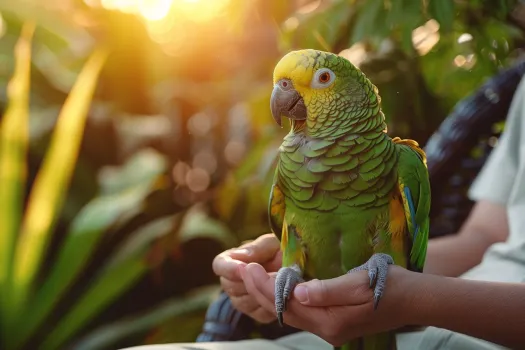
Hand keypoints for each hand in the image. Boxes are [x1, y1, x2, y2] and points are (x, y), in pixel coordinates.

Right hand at [212, 234, 281, 322]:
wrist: (299, 268)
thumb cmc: (283, 250)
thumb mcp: (273, 243)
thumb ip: (258, 248)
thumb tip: (243, 256)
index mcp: (233, 260)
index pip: (219, 265)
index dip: (228, 268)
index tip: (241, 267)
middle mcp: (233, 281)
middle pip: (230, 286)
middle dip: (250, 281)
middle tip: (272, 274)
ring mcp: (243, 299)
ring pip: (244, 302)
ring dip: (262, 293)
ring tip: (280, 282)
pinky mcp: (258, 313)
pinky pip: (260, 313)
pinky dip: (272, 305)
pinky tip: (283, 295)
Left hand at [241, 263, 414, 345]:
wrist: (413, 300)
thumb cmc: (389, 285)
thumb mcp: (360, 284)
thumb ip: (328, 290)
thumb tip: (298, 291)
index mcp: (331, 321)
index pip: (287, 304)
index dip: (264, 286)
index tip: (248, 267)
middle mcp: (326, 329)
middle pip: (284, 311)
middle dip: (259, 290)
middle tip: (241, 269)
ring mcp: (329, 328)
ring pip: (290, 312)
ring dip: (269, 294)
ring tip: (251, 275)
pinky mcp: (333, 321)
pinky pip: (301, 312)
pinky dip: (284, 298)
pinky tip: (276, 284)